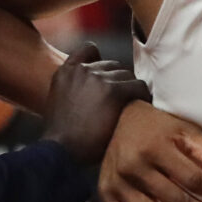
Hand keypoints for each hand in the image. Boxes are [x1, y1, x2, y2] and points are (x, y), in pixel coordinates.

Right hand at [38, 42, 150, 166]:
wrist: (60, 151)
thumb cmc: (60, 140)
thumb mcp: (58, 105)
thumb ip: (73, 91)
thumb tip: (91, 95)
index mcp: (65, 72)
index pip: (89, 50)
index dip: (101, 62)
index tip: (108, 78)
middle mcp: (82, 70)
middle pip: (113, 65)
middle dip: (118, 82)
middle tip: (122, 103)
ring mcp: (98, 78)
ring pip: (127, 75)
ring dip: (130, 90)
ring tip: (132, 107)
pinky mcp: (113, 91)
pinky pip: (139, 87)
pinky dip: (143, 97)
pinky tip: (142, 109)